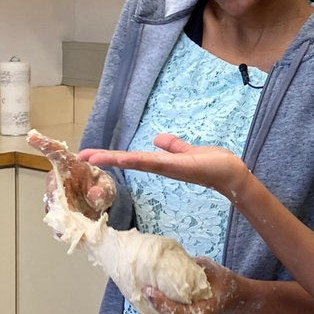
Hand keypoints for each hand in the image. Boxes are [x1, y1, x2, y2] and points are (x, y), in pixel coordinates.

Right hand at [27, 130, 115, 219]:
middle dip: (62, 197)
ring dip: (65, 213)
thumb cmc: (100, 186)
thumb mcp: (107, 187)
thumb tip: (95, 195)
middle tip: (76, 207)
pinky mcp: (54, 208)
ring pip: (52, 204)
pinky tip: (72, 230)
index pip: (55, 152)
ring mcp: (54, 193)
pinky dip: (63, 226)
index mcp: (70, 164)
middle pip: (52, 186)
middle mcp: (57, 177)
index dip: (44, 144)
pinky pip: (54, 218)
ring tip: (81, 219)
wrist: (100, 203)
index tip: (33, 136)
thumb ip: (103, 190)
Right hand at [79, 134, 250, 201]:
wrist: (233, 174)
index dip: (111, 156)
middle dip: (105, 159)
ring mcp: (169, 168)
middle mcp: (162, 167)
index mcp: (163, 162)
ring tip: (92, 157)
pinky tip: (123, 159)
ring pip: (137, 162)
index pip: (132, 158)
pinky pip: (155, 162)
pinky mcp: (179, 167)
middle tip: (80, 157)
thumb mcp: (189, 152)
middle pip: (129, 162)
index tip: (89, 155)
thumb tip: (157, 139)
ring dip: (115, 159)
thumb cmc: (214, 164)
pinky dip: (139, 160)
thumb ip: (174, 146)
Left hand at [141, 258, 238, 313]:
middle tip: (137, 287)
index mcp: (203, 313)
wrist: (230, 296)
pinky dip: (153, 308)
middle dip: (149, 304)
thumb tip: (170, 257)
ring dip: (148, 307)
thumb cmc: (221, 282)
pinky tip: (145, 296)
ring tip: (137, 290)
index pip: (177, 312)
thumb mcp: (211, 269)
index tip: (148, 289)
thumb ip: (192, 266)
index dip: (161, 302)